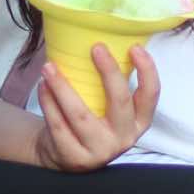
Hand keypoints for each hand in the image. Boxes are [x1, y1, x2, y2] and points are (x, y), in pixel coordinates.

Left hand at [32, 44, 160, 171]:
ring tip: (49, 67)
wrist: (65, 155)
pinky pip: (58, 125)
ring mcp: (99, 151)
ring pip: (80, 115)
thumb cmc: (91, 120)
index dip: (147, 71)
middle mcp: (124, 138)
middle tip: (96, 47)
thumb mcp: (109, 109)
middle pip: (120, 102)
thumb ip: (112, 84)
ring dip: (63, 87)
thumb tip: (105, 37)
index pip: (150, 95)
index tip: (134, 47)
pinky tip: (43, 86)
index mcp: (138, 122)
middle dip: (109, 72)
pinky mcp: (74, 157)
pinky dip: (48, 102)